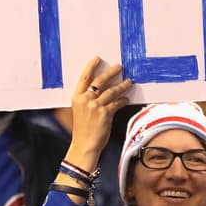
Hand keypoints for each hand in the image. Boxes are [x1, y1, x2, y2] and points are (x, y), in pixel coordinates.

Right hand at [66, 57, 132, 171]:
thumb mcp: (80, 111)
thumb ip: (87, 100)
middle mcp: (85, 100)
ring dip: (122, 85)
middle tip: (119, 67)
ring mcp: (95, 107)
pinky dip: (123, 100)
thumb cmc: (83, 129)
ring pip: (111, 91)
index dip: (91, 67)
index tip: (97, 59)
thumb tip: (100, 89)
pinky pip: (117, 103)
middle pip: (100, 81)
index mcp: (77, 98)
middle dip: (111, 72)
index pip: (84, 78)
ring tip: (129, 81)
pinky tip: (127, 99)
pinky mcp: (105, 114)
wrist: (84, 146)